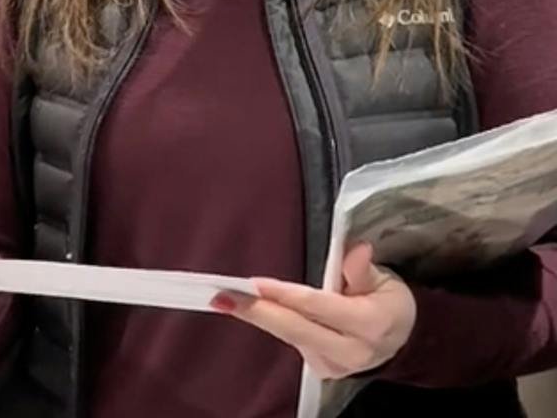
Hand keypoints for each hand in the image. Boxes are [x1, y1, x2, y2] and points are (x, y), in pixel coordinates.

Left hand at [221, 242, 416, 379]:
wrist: (398, 342)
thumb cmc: (388, 304)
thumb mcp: (386, 281)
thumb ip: (363, 270)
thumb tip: (356, 250)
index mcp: (372, 324)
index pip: (320, 307)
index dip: (286, 295)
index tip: (255, 284)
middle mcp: (353, 351)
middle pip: (297, 329)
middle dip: (258, 312)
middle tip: (222, 296)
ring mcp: (336, 365)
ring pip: (290, 336)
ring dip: (258, 317)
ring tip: (224, 299)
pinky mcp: (322, 370)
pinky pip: (293, 343)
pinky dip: (273, 324)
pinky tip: (252, 310)